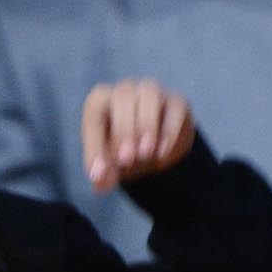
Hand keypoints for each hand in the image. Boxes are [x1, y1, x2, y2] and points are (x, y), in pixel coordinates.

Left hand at [79, 77, 196, 195]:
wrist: (156, 153)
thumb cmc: (125, 152)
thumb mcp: (110, 165)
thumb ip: (103, 173)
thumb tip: (99, 181)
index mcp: (101, 101)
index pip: (94, 114)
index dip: (95, 143)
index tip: (99, 172)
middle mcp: (126, 90)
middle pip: (123, 96)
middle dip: (124, 129)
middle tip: (126, 160)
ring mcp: (153, 93)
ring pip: (150, 94)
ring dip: (147, 123)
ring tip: (146, 153)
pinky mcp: (177, 103)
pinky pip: (175, 109)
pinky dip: (169, 131)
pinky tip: (162, 153)